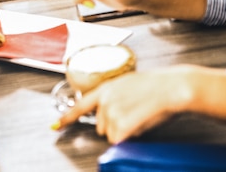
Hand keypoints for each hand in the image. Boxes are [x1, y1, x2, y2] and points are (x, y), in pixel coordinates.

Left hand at [52, 66, 194, 143]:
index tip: (54, 126)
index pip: (80, 105)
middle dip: (115, 124)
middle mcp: (104, 101)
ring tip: (139, 114)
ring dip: (123, 130)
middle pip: (101, 126)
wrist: (171, 88)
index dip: (66, 118)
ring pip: (111, 134)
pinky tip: (140, 122)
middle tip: (133, 112)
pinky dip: (130, 136)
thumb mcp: (128, 85)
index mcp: (105, 89)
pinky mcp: (120, 125)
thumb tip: (110, 111)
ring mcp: (111, 113)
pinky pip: (120, 140)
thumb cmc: (156, 86)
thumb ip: (114, 96)